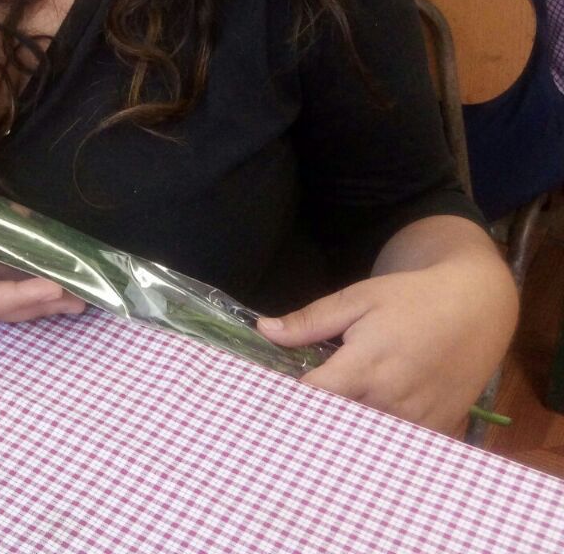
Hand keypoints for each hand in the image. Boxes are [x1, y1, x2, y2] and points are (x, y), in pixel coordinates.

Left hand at [257, 253, 517, 432]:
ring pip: (366, 436)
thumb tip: (264, 331)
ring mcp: (418, 421)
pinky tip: (365, 417)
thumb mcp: (357, 299)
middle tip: (294, 403)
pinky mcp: (439, 429)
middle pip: (338, 422)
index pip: (314, 399)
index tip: (268, 392)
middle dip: (314, 414)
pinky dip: (378, 434)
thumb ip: (310, 321)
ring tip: (329, 408)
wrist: (476, 306)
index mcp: (365, 367)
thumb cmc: (411, 298)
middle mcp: (391, 401)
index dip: (288, 397)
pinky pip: (398, 443)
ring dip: (346, 426)